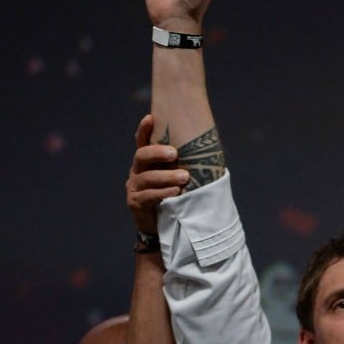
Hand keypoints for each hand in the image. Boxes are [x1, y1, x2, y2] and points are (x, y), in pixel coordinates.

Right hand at [126, 114, 188, 233]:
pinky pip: (148, 195)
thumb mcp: (178, 177)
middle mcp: (137, 171)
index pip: (142, 142)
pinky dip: (163, 192)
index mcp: (147, 162)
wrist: (163, 225)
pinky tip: (175, 192)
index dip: (144, 130)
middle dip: (158, 153)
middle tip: (174, 153)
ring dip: (167, 176)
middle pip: (142, 156)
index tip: (150, 117)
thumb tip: (209, 150)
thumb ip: (184, 164)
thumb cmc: (175, 196)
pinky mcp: (135, 202)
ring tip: (184, 177)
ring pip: (147, 177)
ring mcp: (134, 186)